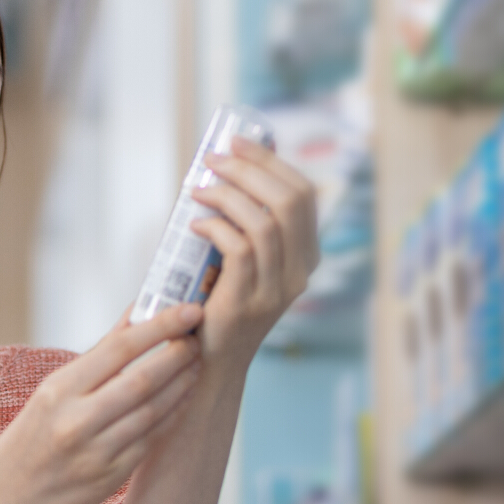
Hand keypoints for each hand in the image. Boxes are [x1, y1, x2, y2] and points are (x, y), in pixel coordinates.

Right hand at [0, 305, 204, 503]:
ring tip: (197, 364)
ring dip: (182, 384)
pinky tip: (184, 397)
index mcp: (59, 389)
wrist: (10, 497)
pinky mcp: (112, 475)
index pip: (119, 347)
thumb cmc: (33, 434)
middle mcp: (76, 419)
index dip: (161, 326)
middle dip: (178, 355)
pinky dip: (173, 414)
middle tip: (198, 338)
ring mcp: (96, 451)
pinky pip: (152, 438)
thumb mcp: (53, 389)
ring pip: (154, 410)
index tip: (191, 310)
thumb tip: (139, 309)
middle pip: (142, 379)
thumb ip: (100, 352)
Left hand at [189, 136, 319, 368]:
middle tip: (213, 159)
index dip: (270, 161)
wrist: (212, 360)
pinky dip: (215, 227)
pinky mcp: (248, 301)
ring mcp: (277, 288)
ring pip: (263, 223)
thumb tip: (234, 163)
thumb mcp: (249, 259)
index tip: (237, 142)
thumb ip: (250, 222)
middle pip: (288, 201)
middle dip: (248, 169)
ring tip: (198, 189)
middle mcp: (300, 272)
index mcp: (307, 255)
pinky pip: (238, 249)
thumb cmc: (222, 300)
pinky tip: (196, 223)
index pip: (303, 193)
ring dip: (226, 196)